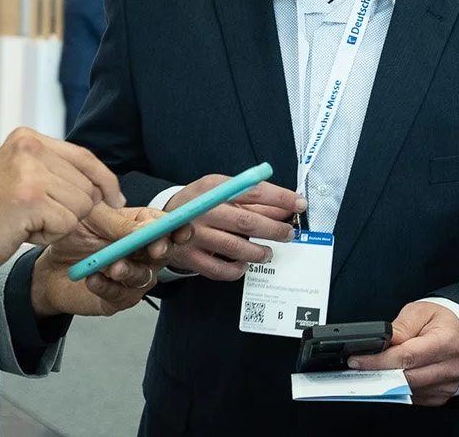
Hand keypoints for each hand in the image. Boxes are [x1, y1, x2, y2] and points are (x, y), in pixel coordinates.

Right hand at [0, 128, 124, 284]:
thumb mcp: (22, 178)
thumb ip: (56, 173)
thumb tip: (105, 186)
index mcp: (28, 138)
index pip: (85, 156)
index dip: (105, 181)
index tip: (114, 199)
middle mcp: (29, 147)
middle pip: (88, 183)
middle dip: (71, 209)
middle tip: (33, 216)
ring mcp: (29, 171)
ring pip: (81, 205)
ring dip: (59, 223)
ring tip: (26, 222)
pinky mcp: (30, 197)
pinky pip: (67, 222)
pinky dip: (49, 235)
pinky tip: (22, 231)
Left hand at [31, 205, 191, 316]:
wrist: (50, 266)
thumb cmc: (73, 235)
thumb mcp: (92, 218)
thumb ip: (119, 222)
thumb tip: (148, 228)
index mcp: (141, 226)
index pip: (168, 226)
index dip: (178, 228)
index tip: (178, 231)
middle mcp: (143, 253)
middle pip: (165, 253)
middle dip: (162, 250)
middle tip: (154, 249)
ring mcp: (133, 277)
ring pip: (145, 276)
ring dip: (130, 271)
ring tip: (111, 266)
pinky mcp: (119, 299)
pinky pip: (122, 296)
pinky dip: (107, 287)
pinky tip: (92, 278)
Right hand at [163, 175, 303, 280]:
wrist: (159, 219)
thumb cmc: (198, 203)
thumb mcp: (220, 190)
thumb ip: (251, 198)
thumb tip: (284, 207)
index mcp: (213, 188)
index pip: (253, 191)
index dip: (280, 198)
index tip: (299, 203)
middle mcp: (202, 210)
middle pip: (245, 221)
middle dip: (273, 229)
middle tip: (288, 233)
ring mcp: (194, 235)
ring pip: (234, 247)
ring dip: (258, 252)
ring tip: (269, 252)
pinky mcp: (190, 257)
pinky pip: (218, 270)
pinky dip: (236, 270)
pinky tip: (244, 265)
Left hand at [349, 302, 458, 406]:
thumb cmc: (439, 321)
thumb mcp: (419, 312)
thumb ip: (401, 327)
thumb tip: (384, 343)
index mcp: (447, 341)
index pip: (407, 356)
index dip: (379, 360)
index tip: (358, 361)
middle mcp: (451, 366)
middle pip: (407, 377)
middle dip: (378, 374)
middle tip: (356, 369)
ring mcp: (448, 384)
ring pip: (409, 390)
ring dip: (386, 383)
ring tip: (369, 372)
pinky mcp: (442, 395)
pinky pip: (415, 397)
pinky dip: (399, 389)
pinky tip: (390, 378)